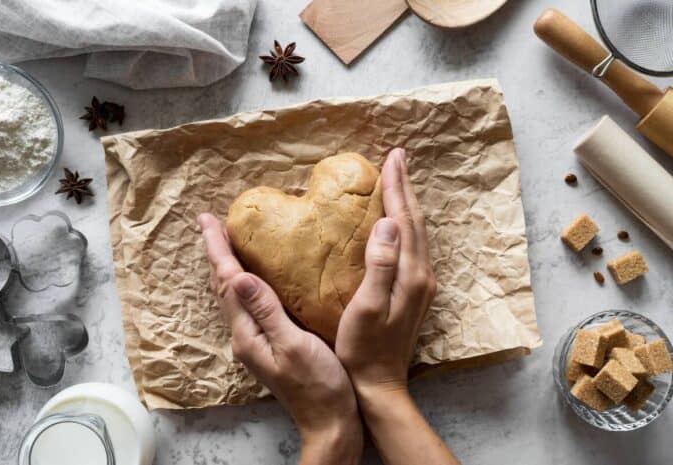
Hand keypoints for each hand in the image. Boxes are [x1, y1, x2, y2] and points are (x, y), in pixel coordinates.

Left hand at [198, 213, 362, 464]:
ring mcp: (256, 341)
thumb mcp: (293, 345)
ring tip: (228, 242)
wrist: (330, 423)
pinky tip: (257, 275)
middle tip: (212, 223)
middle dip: (217, 253)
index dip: (217, 249)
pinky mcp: (269, 343)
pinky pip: (251, 304)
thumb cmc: (319, 387)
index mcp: (247, 333)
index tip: (208, 220)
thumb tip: (239, 277)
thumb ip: (266, 311)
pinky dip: (247, 281)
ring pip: (235, 295)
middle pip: (224, 286)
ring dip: (229, 266)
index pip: (227, 282)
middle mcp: (245, 336)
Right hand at [335, 148, 458, 464]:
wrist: (379, 384)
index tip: (392, 158)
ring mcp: (420, 284)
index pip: (404, 220)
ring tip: (398, 180)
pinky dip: (405, 224)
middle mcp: (422, 275)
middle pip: (415, 222)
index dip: (397, 187)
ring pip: (416, 232)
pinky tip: (396, 221)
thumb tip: (387, 223)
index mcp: (410, 275)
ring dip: (407, 203)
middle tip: (397, 158)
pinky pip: (412, 246)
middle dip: (405, 187)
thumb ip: (380, 265)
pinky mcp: (413, 292)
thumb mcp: (366, 308)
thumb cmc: (363, 349)